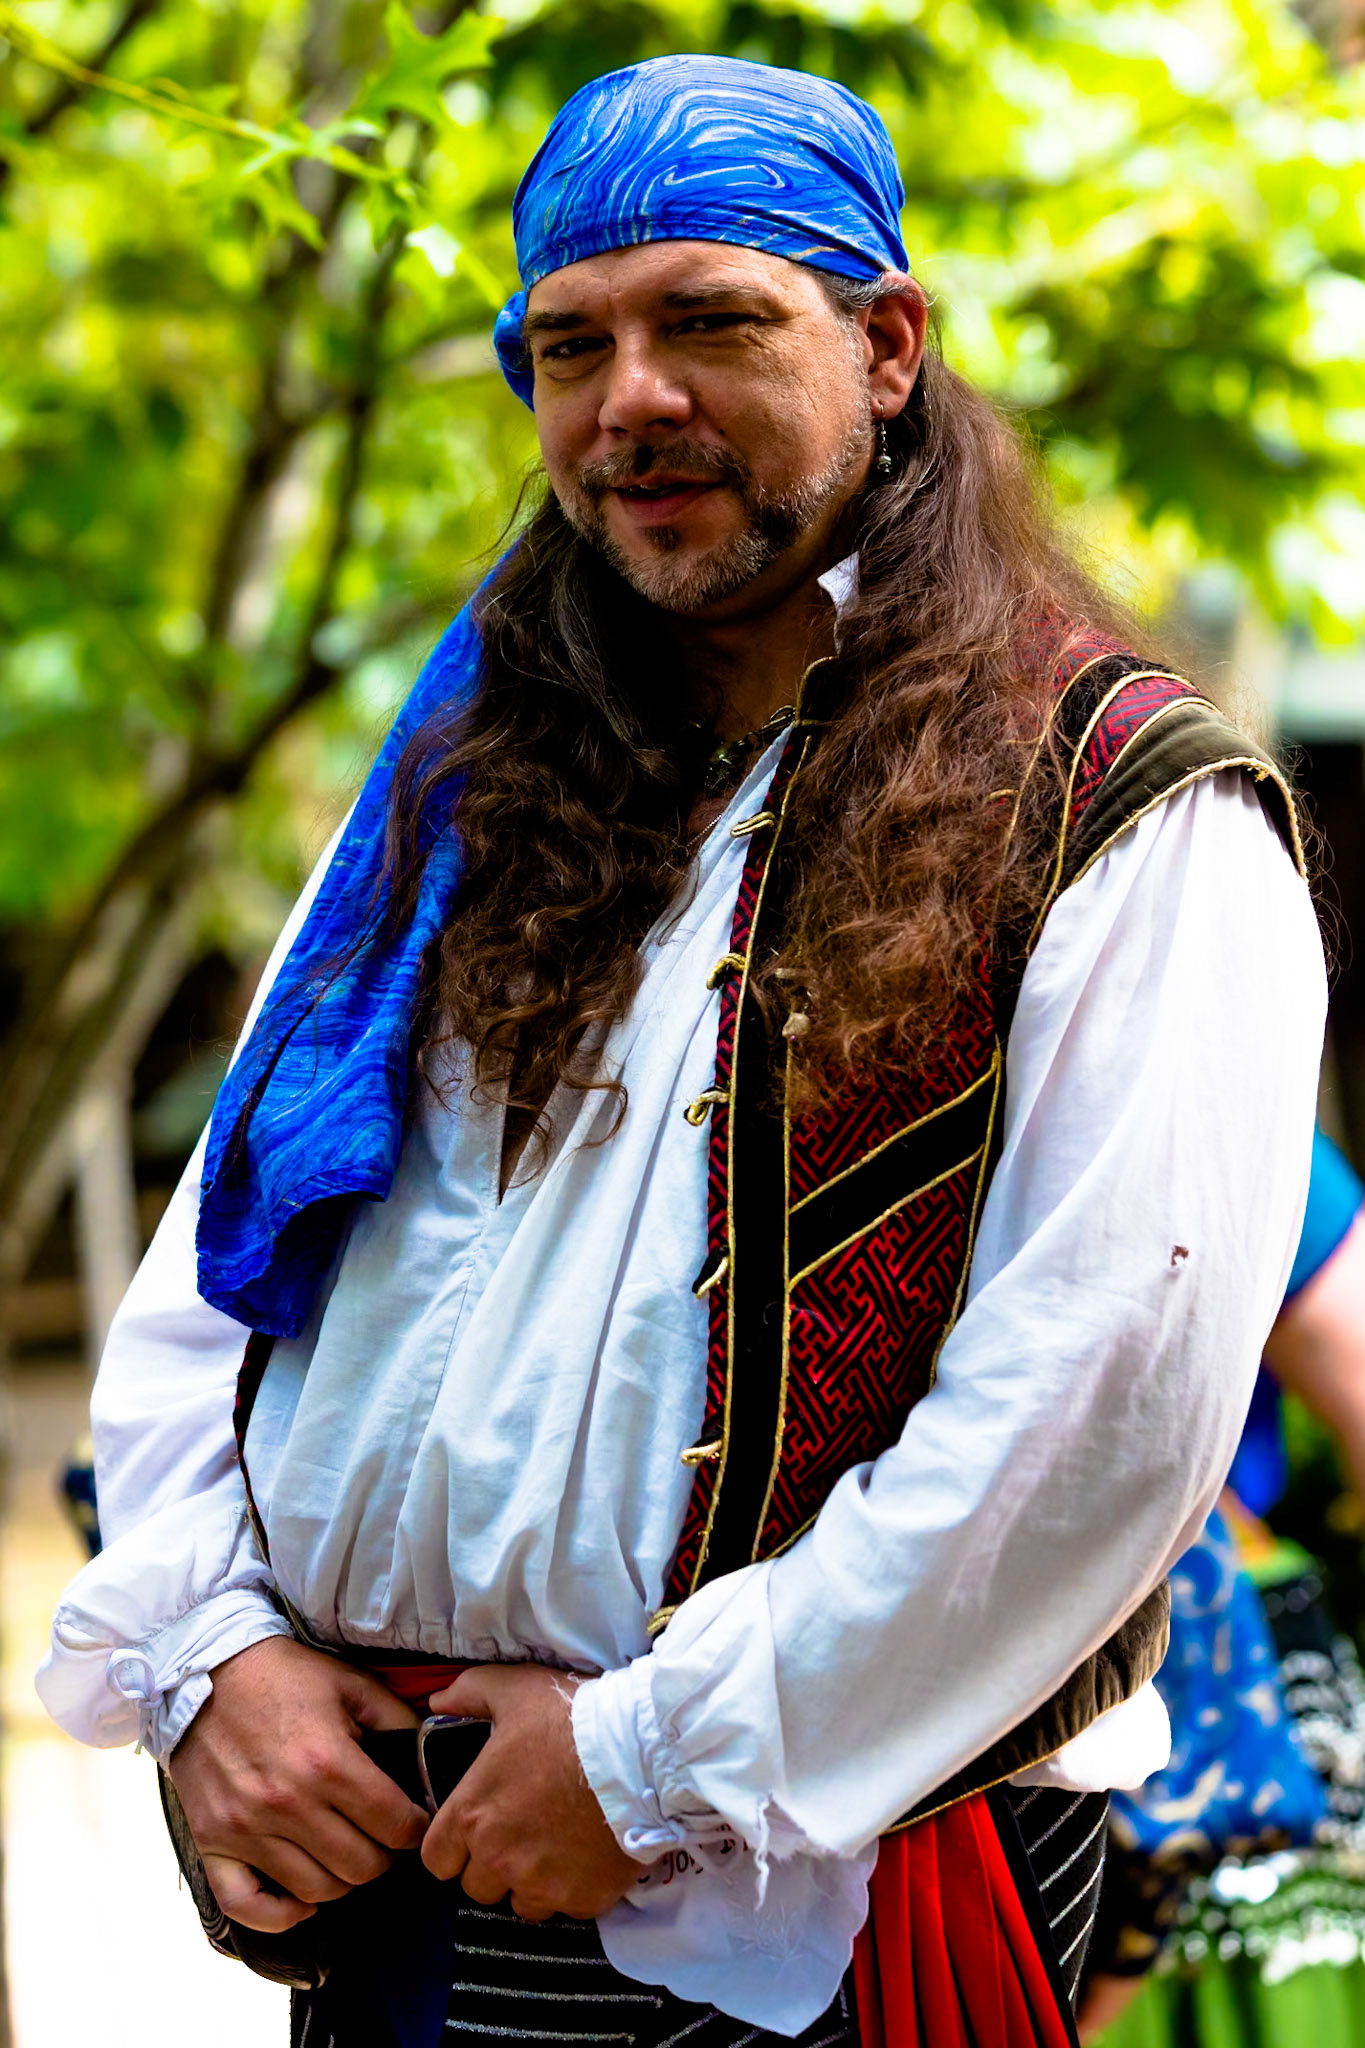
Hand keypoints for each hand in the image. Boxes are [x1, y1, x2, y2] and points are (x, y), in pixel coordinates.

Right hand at [168, 1635, 427, 1932]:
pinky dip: (280, 1914)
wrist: (204, 1669)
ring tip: (345, 1853)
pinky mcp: (211, 1842)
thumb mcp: (351, 1684)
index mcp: (328, 1762)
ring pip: (316, 1891)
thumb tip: (430, 1759)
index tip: (415, 1822)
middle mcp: (288, 1803)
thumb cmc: (284, 1676)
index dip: (416, 1829)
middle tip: (382, 1838)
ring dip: (341, 1879)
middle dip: (384, 1856)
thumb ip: (398, 1721)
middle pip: (361, 1867)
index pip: (395, 1826)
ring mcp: (246, 1829)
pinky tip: (301, 1899)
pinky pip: (247, 1907)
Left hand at [421, 1665, 643, 1919]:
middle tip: (522, 1833)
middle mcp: (499, 1859)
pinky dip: (573, 1888)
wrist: (639, 1753)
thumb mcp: (514, 1689)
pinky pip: (565, 1908)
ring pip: (520, 1903)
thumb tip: (435, 1701)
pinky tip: (588, 1854)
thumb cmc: (569, 1720)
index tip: (474, 1831)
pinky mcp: (581, 1900)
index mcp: (473, 1814)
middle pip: (478, 1886)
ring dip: (531, 1882)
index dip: (453, 1847)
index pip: (437, 1860)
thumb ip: (467, 1693)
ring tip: (557, 1846)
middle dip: (494, 1865)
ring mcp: (541, 1885)